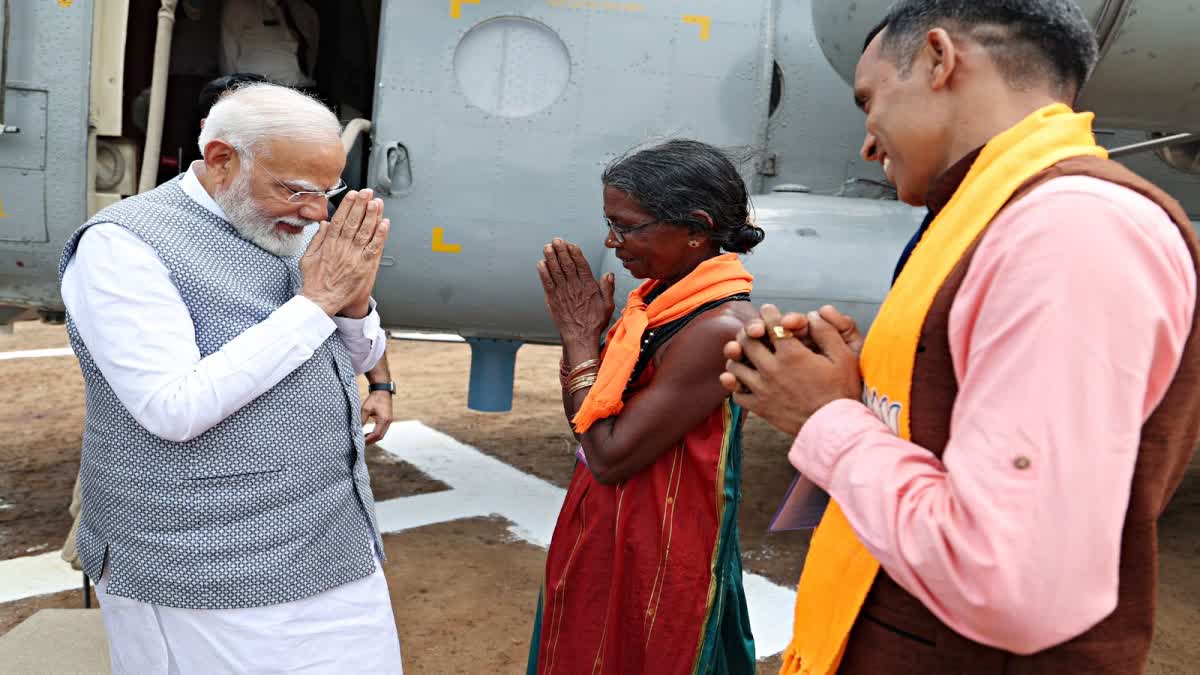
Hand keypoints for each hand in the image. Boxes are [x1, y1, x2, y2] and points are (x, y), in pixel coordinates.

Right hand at [300, 190, 389, 316]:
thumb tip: (324, 223)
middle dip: (361, 205)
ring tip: (376, 202)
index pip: (340, 220)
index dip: (347, 206)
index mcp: (329, 244)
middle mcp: (343, 248)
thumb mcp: (308, 257)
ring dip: (372, 216)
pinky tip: (385, 223)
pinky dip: (380, 235)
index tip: (352, 194)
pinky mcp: (365, 267)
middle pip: (354, 222)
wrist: (321, 301)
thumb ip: (317, 239)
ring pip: (365, 232)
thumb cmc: (315, 282)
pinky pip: (374, 248)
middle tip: (367, 192)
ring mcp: (355, 257)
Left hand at [361, 390, 393, 444]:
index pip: (376, 434)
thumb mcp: (365, 409)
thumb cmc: (374, 399)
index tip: (360, 442)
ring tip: (363, 439)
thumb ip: (362, 420)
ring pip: (381, 434)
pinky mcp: (387, 420)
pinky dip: (375, 434)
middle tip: (360, 443)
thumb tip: (356, 430)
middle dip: (370, 441)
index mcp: (384, 420)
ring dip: (373, 438)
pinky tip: (368, 434)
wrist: (382, 390)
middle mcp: (388, 422)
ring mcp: (389, 421)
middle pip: (380, 437)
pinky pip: (382, 430)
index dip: (368, 440)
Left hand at [536, 239, 615, 345]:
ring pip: (556, 272)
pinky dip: (543, 273)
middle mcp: (575, 288)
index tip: (571, 244)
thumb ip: (608, 288)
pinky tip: (541, 264)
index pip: (582, 266)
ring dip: (551, 258)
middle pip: (567, 265)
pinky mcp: (553, 300)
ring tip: (547, 247)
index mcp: (589, 287)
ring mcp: (563, 293)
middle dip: (561, 251)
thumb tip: (609, 274)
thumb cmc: (594, 322)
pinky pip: (547, 284)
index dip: (575, 254)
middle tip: (556, 240)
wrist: (580, 337)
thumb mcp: (608, 305)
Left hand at [719, 304, 861, 435]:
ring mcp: (762, 390)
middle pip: (746, 341)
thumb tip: (812, 315)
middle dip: (749, 330)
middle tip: (754, 329)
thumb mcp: (844, 358)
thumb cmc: (842, 392)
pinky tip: (744, 379)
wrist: (835, 428)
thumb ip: (827, 332)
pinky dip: (736, 384)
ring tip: (745, 352)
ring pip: (735, 365)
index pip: (771, 325)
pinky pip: (737, 392)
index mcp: (792, 354)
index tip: (769, 310)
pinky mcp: (760, 408)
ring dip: (738, 356)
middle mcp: (772, 369)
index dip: (768, 313)